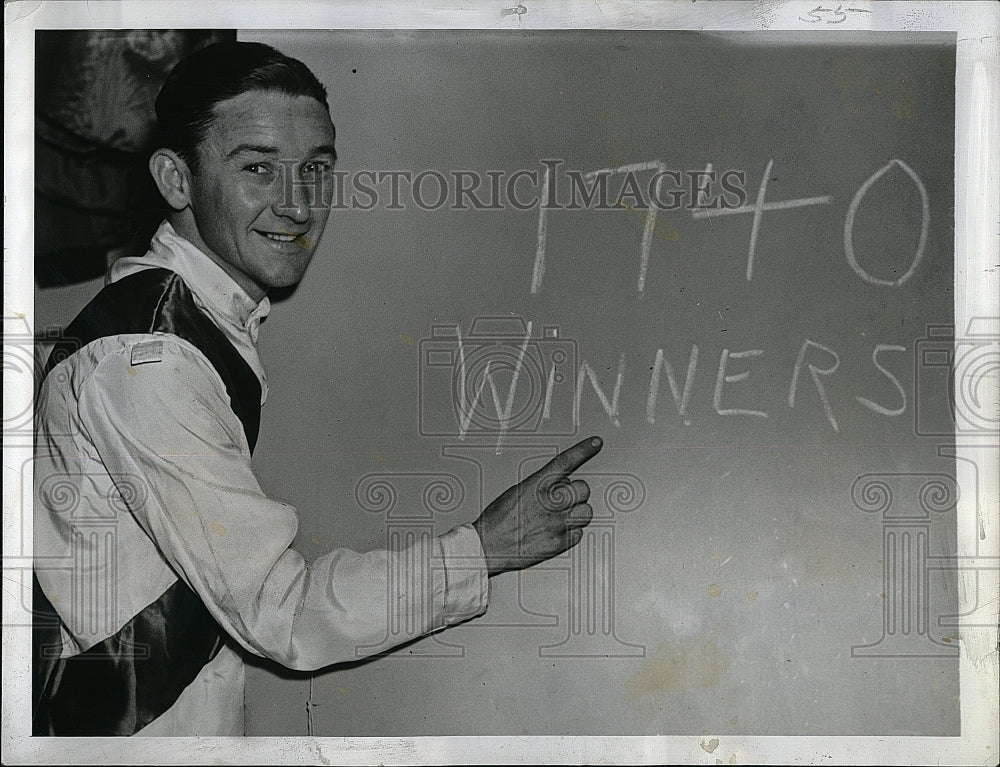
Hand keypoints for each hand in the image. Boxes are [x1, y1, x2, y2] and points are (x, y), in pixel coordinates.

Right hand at [471, 436, 603, 575]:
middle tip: (563, 499)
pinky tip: (556, 530)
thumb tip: (560, 482)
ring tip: (562, 516)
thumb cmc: (498, 519)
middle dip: (575, 493)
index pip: (565, 462)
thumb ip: (542, 485)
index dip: (583, 450)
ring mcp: (557, 524)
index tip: (595, 443)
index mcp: (537, 486)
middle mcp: (550, 503)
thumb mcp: (517, 491)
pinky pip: (578, 533)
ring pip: (586, 512)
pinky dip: (570, 532)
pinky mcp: (559, 543)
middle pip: (583, 489)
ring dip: (576, 512)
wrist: (488, 546)